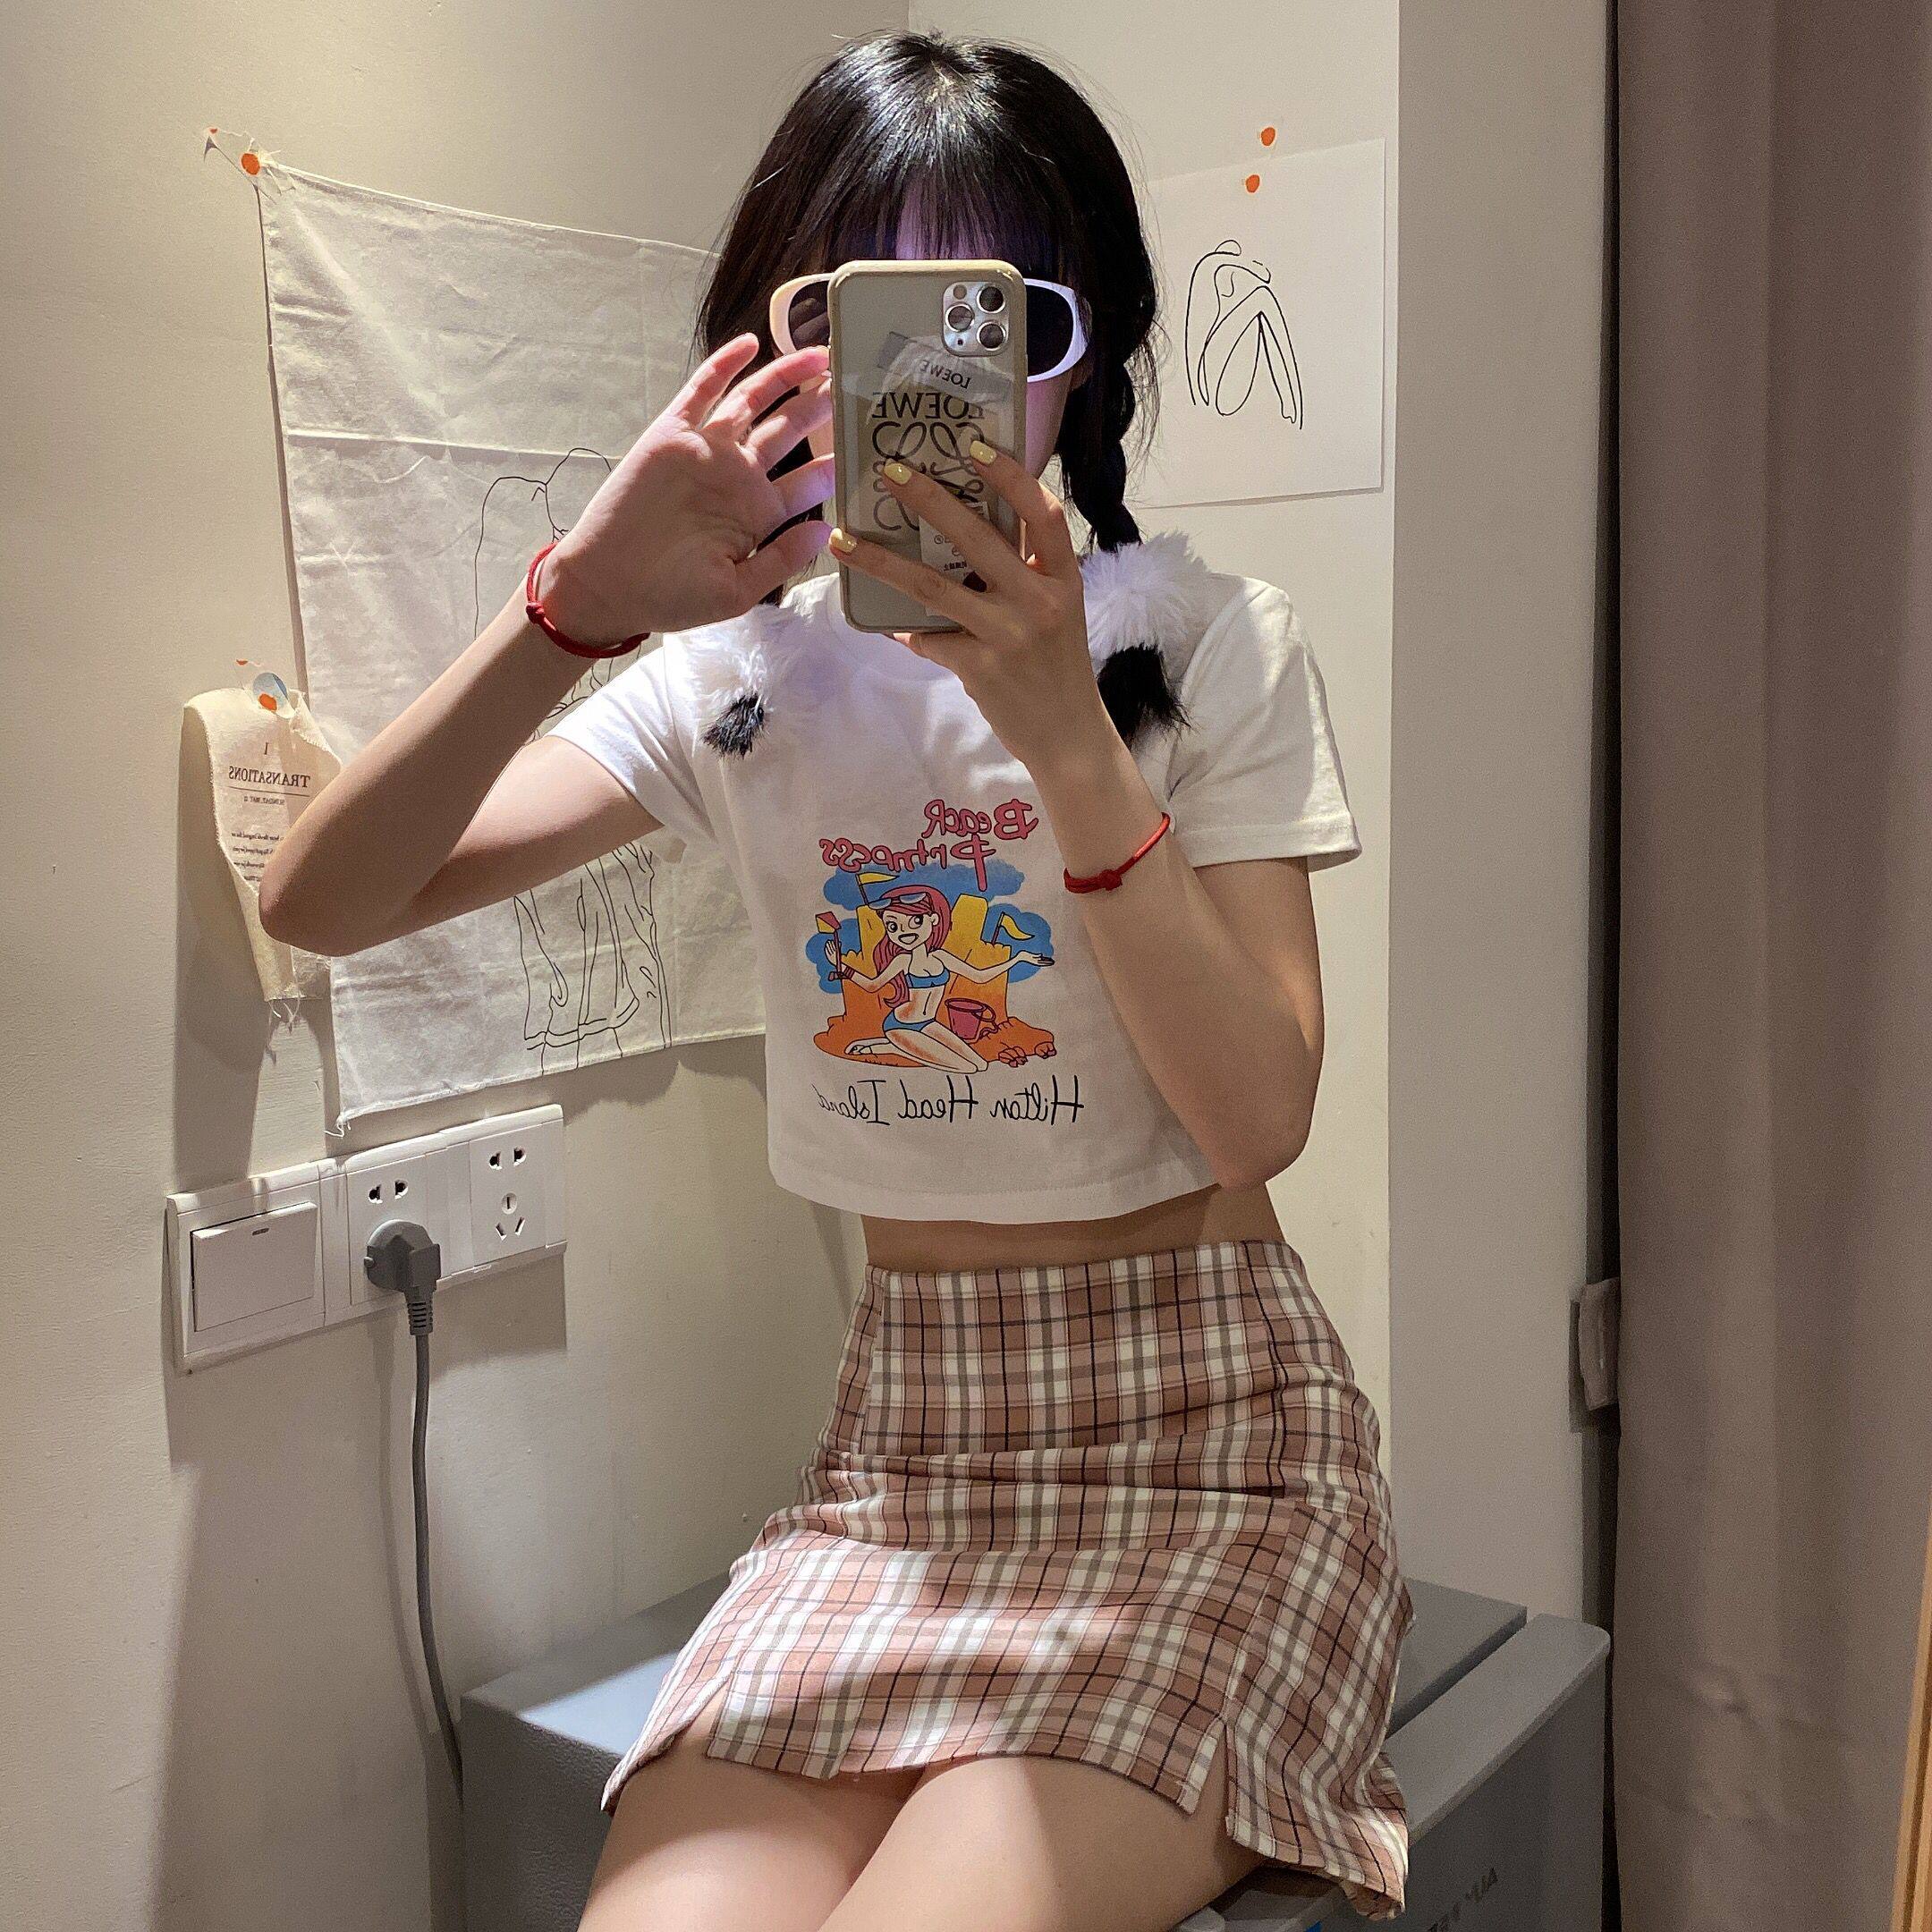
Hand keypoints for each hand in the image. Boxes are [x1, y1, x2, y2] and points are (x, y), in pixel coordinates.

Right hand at [538, 334, 835, 644]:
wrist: (607, 585)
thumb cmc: (669, 597)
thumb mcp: (736, 592)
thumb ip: (781, 561)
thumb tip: (826, 532)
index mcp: (757, 513)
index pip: (808, 481)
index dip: (837, 461)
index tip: (868, 442)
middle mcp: (736, 475)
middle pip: (788, 431)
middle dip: (819, 407)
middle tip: (850, 382)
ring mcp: (705, 450)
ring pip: (753, 401)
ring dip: (786, 378)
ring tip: (820, 356)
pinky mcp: (671, 433)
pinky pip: (702, 390)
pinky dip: (725, 366)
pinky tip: (751, 345)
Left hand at [827, 445, 1114, 773]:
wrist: (1069, 736)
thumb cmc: (1057, 666)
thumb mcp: (1057, 611)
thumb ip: (1023, 574)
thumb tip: (960, 534)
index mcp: (1063, 578)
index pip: (1043, 514)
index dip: (1010, 476)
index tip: (973, 445)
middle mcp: (1039, 600)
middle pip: (978, 537)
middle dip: (929, 499)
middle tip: (889, 471)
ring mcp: (1009, 634)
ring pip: (934, 587)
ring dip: (882, 562)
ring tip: (844, 540)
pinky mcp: (981, 668)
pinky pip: (929, 638)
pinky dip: (906, 630)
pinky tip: (886, 624)